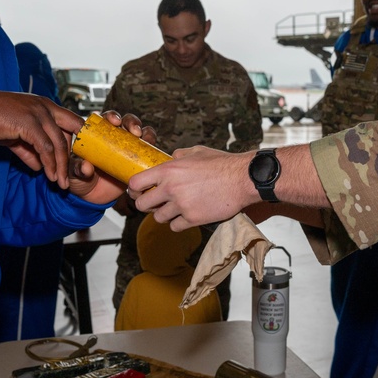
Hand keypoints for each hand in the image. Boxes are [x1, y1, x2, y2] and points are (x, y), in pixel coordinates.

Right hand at [0, 89, 82, 187]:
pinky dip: (49, 164)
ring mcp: (38, 113)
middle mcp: (45, 107)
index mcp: (45, 106)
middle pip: (71, 132)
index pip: (71, 121)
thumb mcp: (15, 136)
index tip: (78, 159)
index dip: (78, 140)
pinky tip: (48, 175)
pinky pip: (45, 148)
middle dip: (73, 156)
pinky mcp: (29, 123)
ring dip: (61, 166)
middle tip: (71, 176)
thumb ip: (29, 150)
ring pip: (59, 144)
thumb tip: (39, 167)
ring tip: (60, 182)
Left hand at [68, 111, 155, 204]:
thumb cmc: (79, 181)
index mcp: (97, 135)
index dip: (112, 116)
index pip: (106, 119)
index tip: (114, 121)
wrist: (92, 198)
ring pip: (140, 133)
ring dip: (145, 132)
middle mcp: (115, 138)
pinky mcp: (137, 160)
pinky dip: (152, 147)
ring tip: (144, 138)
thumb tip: (86, 166)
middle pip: (126, 122)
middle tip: (134, 131)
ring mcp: (128, 148)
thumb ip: (78, 169)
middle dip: (132, 122)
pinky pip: (148, 151)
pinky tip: (153, 150)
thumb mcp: (74, 174)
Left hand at [128, 146, 253, 229]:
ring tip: (175, 209)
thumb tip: (170, 158)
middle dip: (147, 205)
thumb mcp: (197, 151)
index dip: (134, 190)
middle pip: (142, 204)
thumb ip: (179, 156)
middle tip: (156, 203)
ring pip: (158, 218)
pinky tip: (187, 216)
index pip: (135, 184)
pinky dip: (179, 223)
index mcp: (168, 170)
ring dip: (164, 214)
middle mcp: (171, 188)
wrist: (242, 179)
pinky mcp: (193, 219)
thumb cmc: (222, 163)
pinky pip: (175, 226)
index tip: (138, 192)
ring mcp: (181, 205)